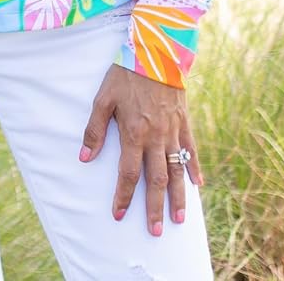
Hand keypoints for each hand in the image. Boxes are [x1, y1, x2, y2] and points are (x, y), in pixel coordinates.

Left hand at [80, 64, 203, 235]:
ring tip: (179, 218)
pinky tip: (198, 185)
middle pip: (156, 179)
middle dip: (154, 208)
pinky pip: (191, 149)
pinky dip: (194, 168)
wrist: (154, 51)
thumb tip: (85, 158)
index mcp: (133, 133)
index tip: (119, 214)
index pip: (129, 173)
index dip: (124, 196)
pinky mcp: (184, 121)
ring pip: (177, 170)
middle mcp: (155, 137)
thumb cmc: (125, 74)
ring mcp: (172, 130)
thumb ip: (94, 129)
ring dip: (178, 196)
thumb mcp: (103, 98)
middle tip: (156, 231)